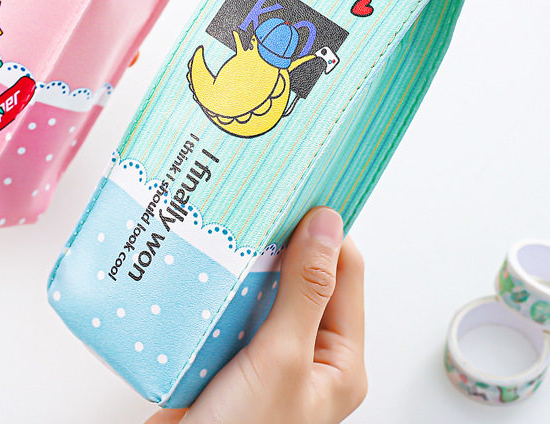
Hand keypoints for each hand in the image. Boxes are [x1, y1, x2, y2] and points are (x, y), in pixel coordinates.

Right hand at [145, 207, 365, 423]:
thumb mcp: (281, 359)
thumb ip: (305, 292)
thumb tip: (327, 225)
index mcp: (340, 358)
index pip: (345, 273)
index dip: (325, 230)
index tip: (298, 191)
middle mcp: (307, 352)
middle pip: (303, 275)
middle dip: (280, 239)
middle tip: (256, 197)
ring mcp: (265, 352)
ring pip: (263, 286)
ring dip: (246, 259)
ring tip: (227, 221)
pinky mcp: (227, 352)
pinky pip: (230, 304)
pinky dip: (220, 281)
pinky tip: (204, 258)